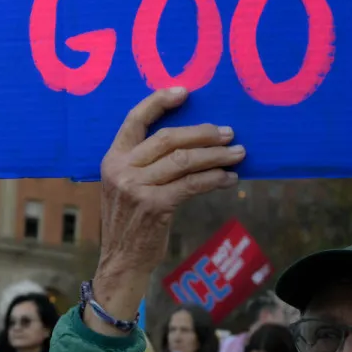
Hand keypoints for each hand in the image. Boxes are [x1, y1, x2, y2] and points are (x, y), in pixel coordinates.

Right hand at [89, 88, 242, 332]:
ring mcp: (137, 188)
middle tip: (229, 133)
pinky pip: (192, 184)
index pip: (135, 119)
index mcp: (113, 158)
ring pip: (185, 161)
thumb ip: (145, 163)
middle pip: (169, 138)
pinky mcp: (155, 206)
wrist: (121, 260)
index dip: (160, 101)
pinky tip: (229, 178)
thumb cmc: (130, 222)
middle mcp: (122, 169)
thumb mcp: (125, 186)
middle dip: (203, 133)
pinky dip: (214, 178)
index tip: (186, 91)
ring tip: (238, 153)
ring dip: (216, 155)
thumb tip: (190, 141)